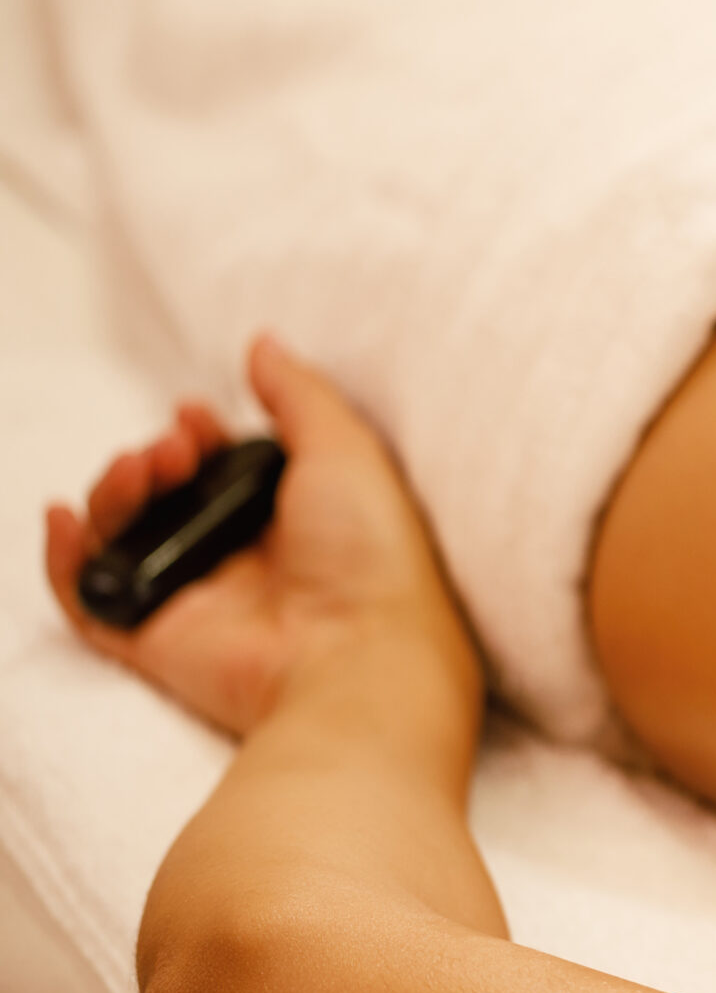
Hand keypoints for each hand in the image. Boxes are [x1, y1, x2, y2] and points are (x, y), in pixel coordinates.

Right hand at [44, 335, 472, 735]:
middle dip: (153, 459)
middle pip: (163, 499)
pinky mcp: (155, 642)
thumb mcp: (345, 448)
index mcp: (290, 517)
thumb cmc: (372, 550)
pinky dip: (66, 558)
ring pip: (121, 538)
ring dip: (114, 492)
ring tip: (141, 471)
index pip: (221, 470)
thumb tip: (264, 345)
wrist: (358, 647)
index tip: (195, 415)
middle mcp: (240, 559)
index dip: (199, 436)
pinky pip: (89, 601)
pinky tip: (67, 517)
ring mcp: (195, 601)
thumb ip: (299, 395)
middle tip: (174, 449)